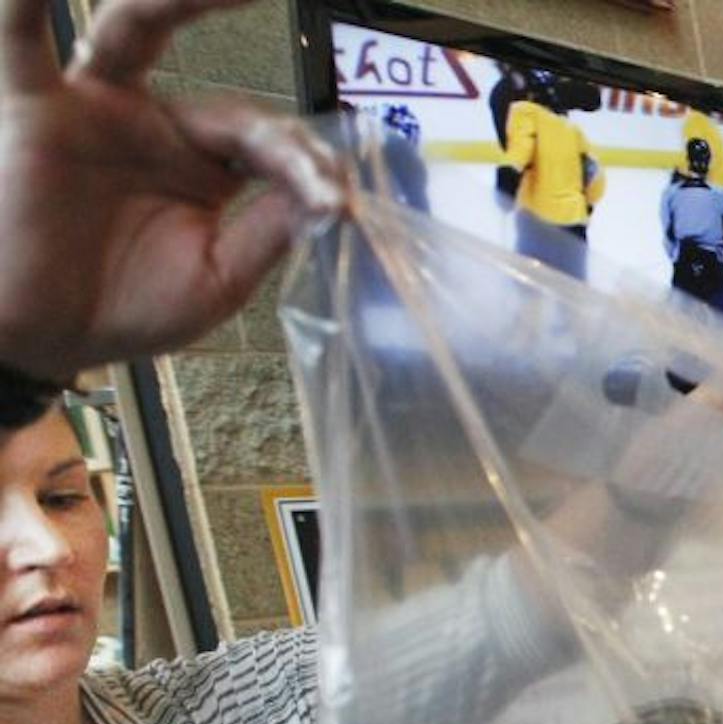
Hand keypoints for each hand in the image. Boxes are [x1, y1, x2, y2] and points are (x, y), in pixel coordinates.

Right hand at [0, 0, 342, 378]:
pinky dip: (23, 3)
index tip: (338, 202)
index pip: (268, 145)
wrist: (42, 337)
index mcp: (206, 165)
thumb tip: (332, 194)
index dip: (305, 166)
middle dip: (266, 67)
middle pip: (220, 88)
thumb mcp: (218, 278)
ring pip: (134, 31)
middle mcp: (155, 125)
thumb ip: (271, 231)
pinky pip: (23, 39)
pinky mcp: (36, 108)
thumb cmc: (123, 307)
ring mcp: (96, 109)